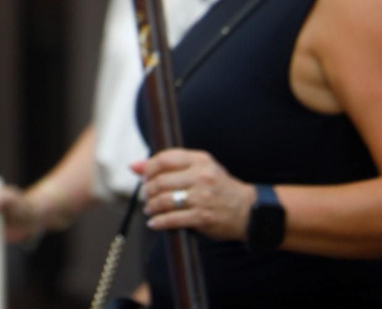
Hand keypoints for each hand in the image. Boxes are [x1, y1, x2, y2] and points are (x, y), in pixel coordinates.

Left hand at [134, 149, 254, 241]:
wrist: (247, 210)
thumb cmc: (217, 187)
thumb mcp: (199, 168)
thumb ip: (169, 165)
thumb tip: (134, 166)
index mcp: (200, 160)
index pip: (164, 159)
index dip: (148, 169)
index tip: (143, 177)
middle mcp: (201, 177)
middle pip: (160, 181)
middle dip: (147, 190)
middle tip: (146, 196)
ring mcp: (202, 197)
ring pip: (164, 200)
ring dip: (151, 206)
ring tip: (150, 209)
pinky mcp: (202, 217)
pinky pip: (172, 219)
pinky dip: (159, 222)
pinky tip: (155, 222)